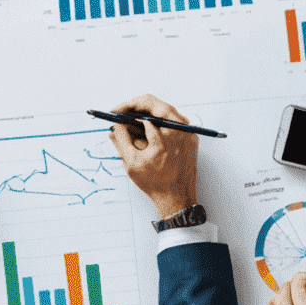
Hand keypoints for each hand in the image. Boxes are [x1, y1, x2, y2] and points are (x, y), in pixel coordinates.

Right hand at [105, 95, 198, 216]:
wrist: (177, 199)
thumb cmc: (156, 182)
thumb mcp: (131, 161)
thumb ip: (121, 138)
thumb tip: (116, 125)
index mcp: (169, 131)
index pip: (146, 105)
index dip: (126, 107)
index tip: (115, 112)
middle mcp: (182, 127)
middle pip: (157, 105)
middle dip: (135, 109)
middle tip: (120, 115)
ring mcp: (188, 132)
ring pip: (164, 114)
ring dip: (145, 118)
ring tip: (130, 128)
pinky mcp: (190, 138)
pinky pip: (171, 124)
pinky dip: (156, 126)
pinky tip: (144, 135)